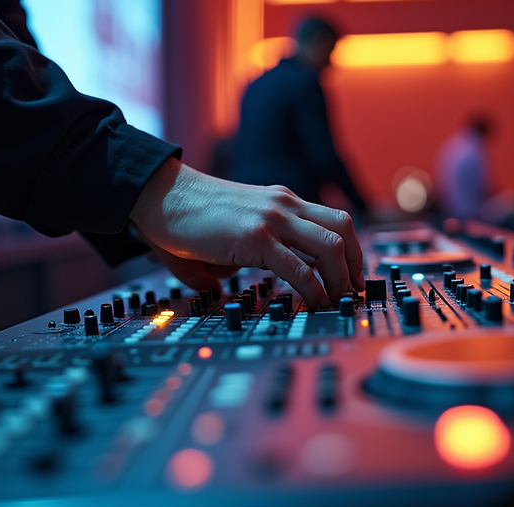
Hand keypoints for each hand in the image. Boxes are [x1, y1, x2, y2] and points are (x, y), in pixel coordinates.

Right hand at [129, 158, 365, 307]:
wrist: (158, 196)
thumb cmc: (184, 215)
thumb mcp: (223, 232)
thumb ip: (230, 256)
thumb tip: (220, 285)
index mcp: (280, 200)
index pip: (332, 221)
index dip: (350, 251)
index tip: (350, 277)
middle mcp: (284, 204)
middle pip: (343, 230)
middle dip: (355, 265)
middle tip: (351, 293)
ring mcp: (272, 218)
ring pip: (331, 247)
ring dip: (341, 279)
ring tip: (337, 302)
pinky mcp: (256, 237)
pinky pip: (299, 268)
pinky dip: (314, 290)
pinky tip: (313, 303)